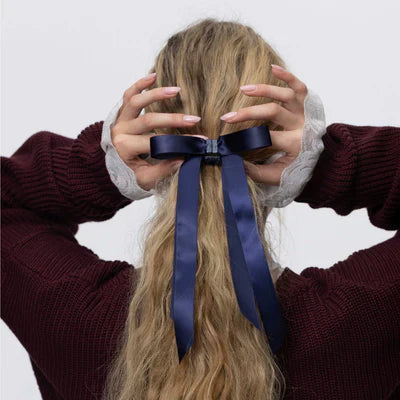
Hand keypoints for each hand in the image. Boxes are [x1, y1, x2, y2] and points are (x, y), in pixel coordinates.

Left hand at [111, 73, 206, 190]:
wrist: (114, 168)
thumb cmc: (132, 174)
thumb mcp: (146, 179)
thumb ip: (163, 170)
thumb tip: (183, 158)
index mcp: (125, 148)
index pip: (154, 143)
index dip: (178, 143)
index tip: (198, 141)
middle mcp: (120, 131)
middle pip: (148, 120)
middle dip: (173, 119)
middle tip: (194, 119)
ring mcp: (120, 119)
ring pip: (136, 102)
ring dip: (156, 94)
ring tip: (176, 90)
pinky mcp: (122, 112)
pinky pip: (129, 94)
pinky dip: (140, 84)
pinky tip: (153, 76)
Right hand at [220, 65, 307, 185]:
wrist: (321, 162)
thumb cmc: (294, 168)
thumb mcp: (276, 176)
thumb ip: (255, 172)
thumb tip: (233, 162)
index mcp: (295, 145)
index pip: (267, 137)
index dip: (245, 137)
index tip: (227, 140)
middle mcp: (301, 125)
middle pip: (273, 112)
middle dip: (248, 113)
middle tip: (227, 117)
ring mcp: (305, 112)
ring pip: (285, 95)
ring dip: (264, 90)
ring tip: (243, 89)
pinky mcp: (307, 104)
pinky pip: (299, 86)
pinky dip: (287, 76)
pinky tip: (272, 68)